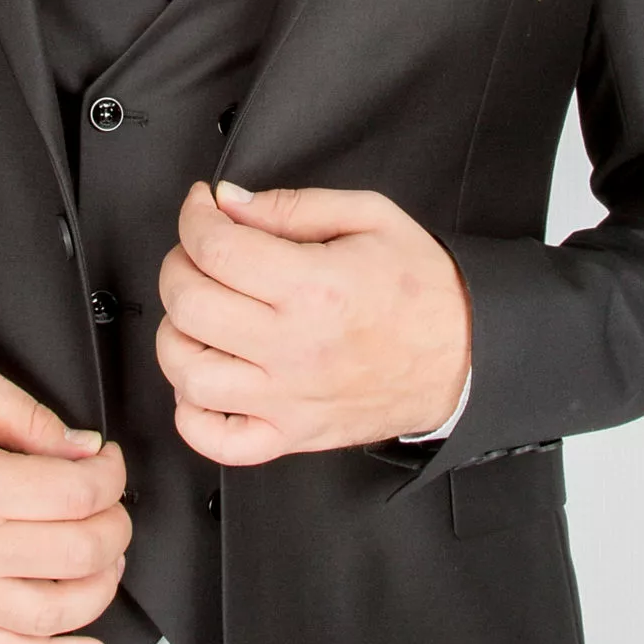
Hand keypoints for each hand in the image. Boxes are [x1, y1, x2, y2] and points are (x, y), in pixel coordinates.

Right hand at [0, 359, 129, 643]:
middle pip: (82, 551)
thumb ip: (28, 414)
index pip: (79, 493)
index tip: (106, 464)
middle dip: (114, 523)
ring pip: (60, 610)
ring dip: (102, 584)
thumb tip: (82, 450)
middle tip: (108, 505)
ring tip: (104, 557)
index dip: (110, 474)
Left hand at [156, 182, 471, 465]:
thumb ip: (291, 206)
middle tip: (200, 254)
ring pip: (187, 373)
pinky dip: (192, 412)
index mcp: (314, 288)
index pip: (215, 247)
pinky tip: (207, 379)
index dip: (193, 217)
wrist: (465, 356)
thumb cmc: (423, 290)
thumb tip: (229, 203)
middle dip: (179, 265)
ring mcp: (287, 399)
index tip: (202, 208)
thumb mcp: (370, 218)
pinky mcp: (290, 435)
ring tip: (202, 316)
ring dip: (178, 335)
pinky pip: (214, 439)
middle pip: (189, 305)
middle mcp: (294, 347)